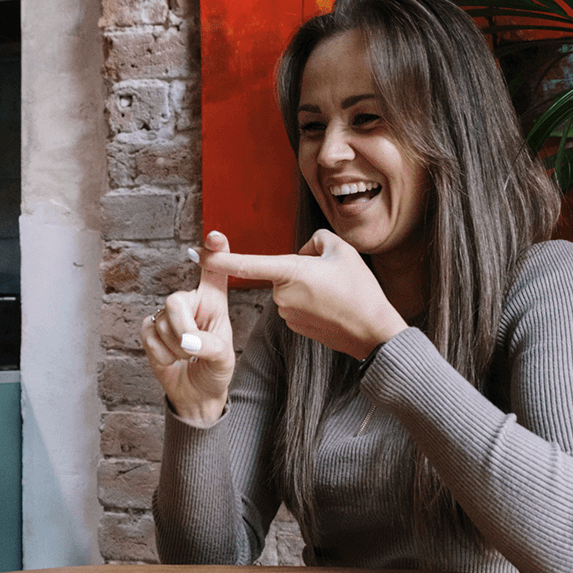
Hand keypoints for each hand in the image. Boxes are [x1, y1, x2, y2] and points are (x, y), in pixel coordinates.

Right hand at [142, 230, 236, 424]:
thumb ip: (211, 346)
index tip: (216, 236)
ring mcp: (168, 315)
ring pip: (162, 324)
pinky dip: (162, 355)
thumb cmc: (215, 370)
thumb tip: (189, 342)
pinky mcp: (151, 330)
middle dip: (182, 330)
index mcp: (214, 302)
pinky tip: (171, 359)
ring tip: (187, 357)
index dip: (215, 253)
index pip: (215, 272)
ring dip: (175, 349)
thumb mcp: (224, 359)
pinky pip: (149, 337)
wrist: (196, 393)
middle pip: (175, 300)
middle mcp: (190, 303)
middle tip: (193, 350)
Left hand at [201, 229, 407, 359]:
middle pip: (283, 270)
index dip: (221, 257)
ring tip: (335, 294)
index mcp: (290, 272)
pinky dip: (310, 302)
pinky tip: (331, 308)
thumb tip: (304, 252)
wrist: (372, 332)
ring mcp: (287, 314)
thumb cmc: (360, 290)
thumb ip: (317, 241)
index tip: (199, 252)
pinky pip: (296, 304)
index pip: (247, 263)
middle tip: (332, 277)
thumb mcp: (342, 250)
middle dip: (301, 268)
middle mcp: (282, 295)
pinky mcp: (294, 327)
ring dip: (307, 286)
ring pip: (290, 287)